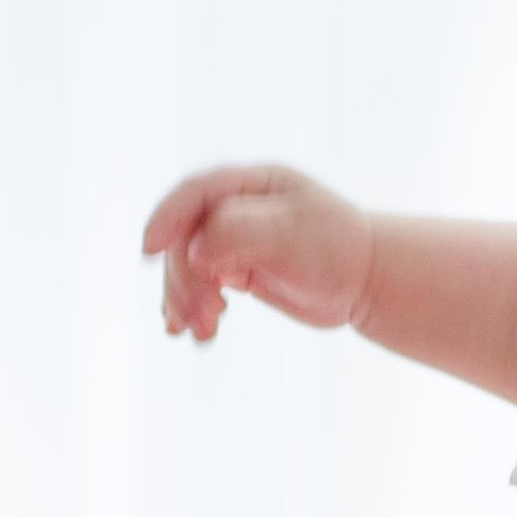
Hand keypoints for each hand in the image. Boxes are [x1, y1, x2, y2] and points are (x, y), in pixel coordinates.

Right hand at [144, 163, 373, 343]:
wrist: (367, 281)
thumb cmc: (338, 249)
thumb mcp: (292, 234)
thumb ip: (240, 231)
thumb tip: (194, 249)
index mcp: (253, 184)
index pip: (195, 194)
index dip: (167, 218)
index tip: (149, 250)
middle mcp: (237, 207)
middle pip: (186, 237)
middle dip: (185, 278)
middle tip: (201, 316)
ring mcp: (233, 239)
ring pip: (188, 265)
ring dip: (185, 299)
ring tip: (200, 331)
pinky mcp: (236, 269)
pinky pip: (200, 286)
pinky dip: (192, 308)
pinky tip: (193, 333)